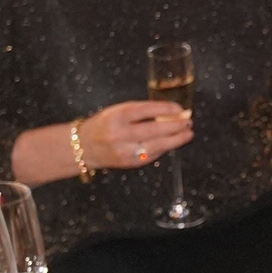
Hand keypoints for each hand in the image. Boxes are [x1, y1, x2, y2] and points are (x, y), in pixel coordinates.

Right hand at [77, 99, 191, 169]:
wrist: (83, 146)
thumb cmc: (103, 125)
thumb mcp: (116, 111)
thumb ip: (140, 111)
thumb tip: (169, 112)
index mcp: (116, 116)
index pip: (145, 110)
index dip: (165, 109)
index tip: (179, 109)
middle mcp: (120, 134)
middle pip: (154, 130)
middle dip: (175, 126)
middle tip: (188, 122)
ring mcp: (125, 151)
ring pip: (156, 145)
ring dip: (175, 140)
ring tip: (188, 133)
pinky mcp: (129, 163)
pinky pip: (152, 156)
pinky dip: (164, 148)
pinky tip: (173, 143)